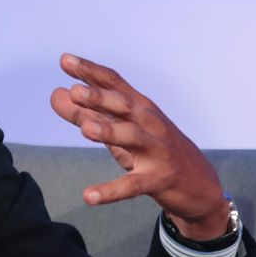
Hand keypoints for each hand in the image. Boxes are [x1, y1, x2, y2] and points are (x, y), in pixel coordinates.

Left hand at [49, 53, 230, 240]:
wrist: (199, 185)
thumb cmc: (152, 150)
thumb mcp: (119, 130)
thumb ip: (86, 113)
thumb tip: (55, 94)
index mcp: (140, 107)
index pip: (114, 83)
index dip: (90, 71)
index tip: (65, 60)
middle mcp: (150, 123)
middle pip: (124, 106)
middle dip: (100, 98)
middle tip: (75, 91)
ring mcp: (156, 151)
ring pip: (132, 138)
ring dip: (110, 132)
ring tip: (86, 130)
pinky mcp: (158, 180)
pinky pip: (132, 185)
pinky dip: (110, 191)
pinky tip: (89, 196)